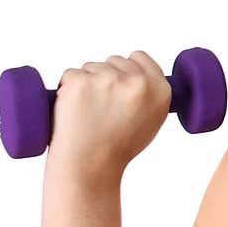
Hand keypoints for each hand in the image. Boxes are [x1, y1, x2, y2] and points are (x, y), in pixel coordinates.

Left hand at [46, 50, 170, 187]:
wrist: (90, 168)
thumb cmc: (118, 148)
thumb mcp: (152, 120)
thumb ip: (150, 93)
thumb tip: (138, 72)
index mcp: (160, 90)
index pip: (140, 57)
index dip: (127, 69)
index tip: (118, 84)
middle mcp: (138, 82)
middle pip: (115, 60)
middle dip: (106, 76)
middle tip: (101, 107)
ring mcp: (108, 79)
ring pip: (91, 67)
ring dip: (86, 83)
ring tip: (88, 113)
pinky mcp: (80, 81)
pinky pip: (70, 74)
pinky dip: (67, 89)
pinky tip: (74, 111)